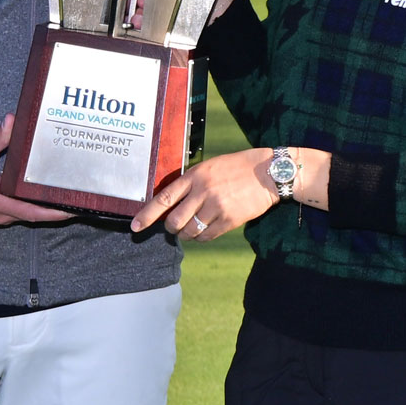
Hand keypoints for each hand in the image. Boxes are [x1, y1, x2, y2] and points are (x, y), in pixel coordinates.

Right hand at [0, 115, 75, 226]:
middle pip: (34, 216)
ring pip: (28, 215)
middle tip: (77, 201)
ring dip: (47, 209)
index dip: (51, 213)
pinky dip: (36, 206)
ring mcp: (0, 214)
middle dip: (55, 211)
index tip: (70, 210)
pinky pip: (22, 212)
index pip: (30, 212)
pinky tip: (48, 195)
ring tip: (68, 199)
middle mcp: (0, 213)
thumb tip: (12, 121)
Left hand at [129, 149, 277, 240]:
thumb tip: (172, 205)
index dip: (147, 215)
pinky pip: (207, 236)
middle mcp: (203, 191)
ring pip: (190, 231)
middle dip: (171, 228)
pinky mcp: (230, 220)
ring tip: (193, 228)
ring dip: (187, 234)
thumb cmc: (238, 167)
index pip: (164, 198)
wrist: (269, 173)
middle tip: (175, 227)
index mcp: (195, 175)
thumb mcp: (210, 167)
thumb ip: (191, 183)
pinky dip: (202, 237)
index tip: (136, 226)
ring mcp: (217, 206)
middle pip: (174, 220)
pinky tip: (206, 230)